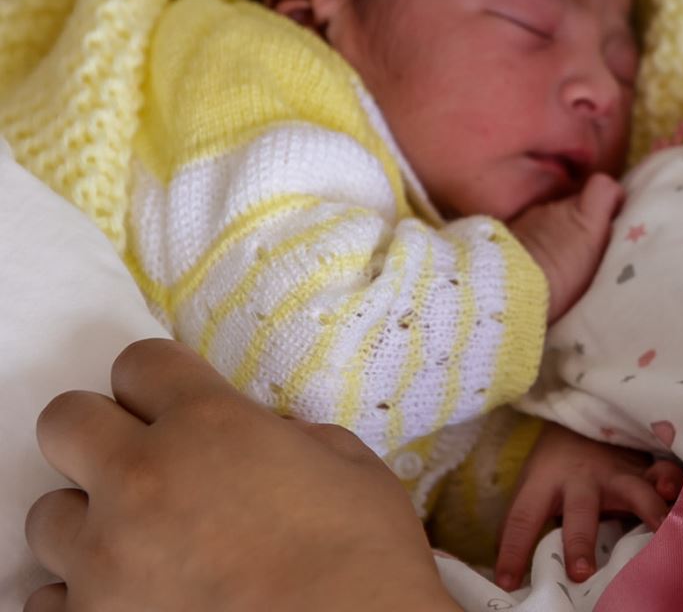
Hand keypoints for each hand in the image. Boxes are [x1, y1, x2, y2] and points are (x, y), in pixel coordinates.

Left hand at [24, 339, 458, 611]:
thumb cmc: (364, 557)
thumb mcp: (348, 465)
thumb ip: (285, 438)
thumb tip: (262, 441)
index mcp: (208, 423)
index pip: (138, 363)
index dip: (160, 382)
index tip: (175, 404)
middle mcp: (141, 478)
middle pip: (64, 421)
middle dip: (99, 433)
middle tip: (142, 460)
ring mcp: (105, 557)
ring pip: (48, 515)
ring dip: (91, 521)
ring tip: (141, 543)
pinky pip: (47, 598)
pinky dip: (80, 594)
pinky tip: (130, 595)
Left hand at [493, 423, 682, 589]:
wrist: (581, 418)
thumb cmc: (554, 466)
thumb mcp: (532, 487)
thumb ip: (528, 523)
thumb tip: (508, 575)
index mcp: (546, 484)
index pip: (523, 517)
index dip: (513, 549)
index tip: (506, 581)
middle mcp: (582, 479)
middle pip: (579, 511)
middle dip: (580, 542)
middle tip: (581, 572)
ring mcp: (617, 472)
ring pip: (633, 491)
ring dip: (646, 510)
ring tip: (660, 529)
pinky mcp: (644, 469)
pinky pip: (665, 475)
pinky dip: (675, 484)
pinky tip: (682, 494)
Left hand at [509, 173, 623, 322]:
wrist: (511, 289)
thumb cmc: (561, 281)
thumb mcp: (596, 264)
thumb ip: (603, 239)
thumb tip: (611, 226)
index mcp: (584, 215)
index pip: (603, 185)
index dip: (611, 196)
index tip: (614, 214)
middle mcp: (557, 207)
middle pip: (576, 203)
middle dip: (581, 220)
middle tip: (584, 249)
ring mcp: (531, 216)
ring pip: (552, 216)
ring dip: (557, 231)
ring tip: (557, 260)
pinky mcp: (510, 229)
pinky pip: (531, 228)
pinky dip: (536, 239)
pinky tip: (535, 263)